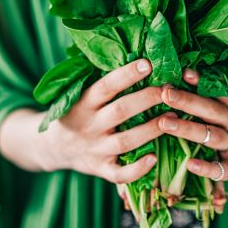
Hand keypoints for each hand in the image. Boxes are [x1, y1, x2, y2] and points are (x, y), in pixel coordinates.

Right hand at [39, 59, 174, 183]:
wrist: (53, 147)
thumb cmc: (78, 113)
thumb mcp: (81, 95)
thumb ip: (104, 83)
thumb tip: (136, 53)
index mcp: (83, 103)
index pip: (105, 86)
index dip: (127, 75)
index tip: (148, 63)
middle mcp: (89, 125)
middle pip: (121, 111)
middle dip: (147, 99)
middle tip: (170, 90)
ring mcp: (95, 149)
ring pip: (126, 141)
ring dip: (151, 130)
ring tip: (174, 118)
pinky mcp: (100, 169)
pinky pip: (119, 174)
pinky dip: (137, 169)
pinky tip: (154, 158)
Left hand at [157, 69, 227, 181]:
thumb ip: (211, 95)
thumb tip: (185, 73)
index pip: (215, 93)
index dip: (198, 83)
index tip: (179, 73)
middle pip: (211, 111)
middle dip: (187, 101)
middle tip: (164, 94)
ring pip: (213, 137)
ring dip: (188, 129)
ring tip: (164, 123)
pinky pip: (223, 170)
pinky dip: (207, 168)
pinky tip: (189, 164)